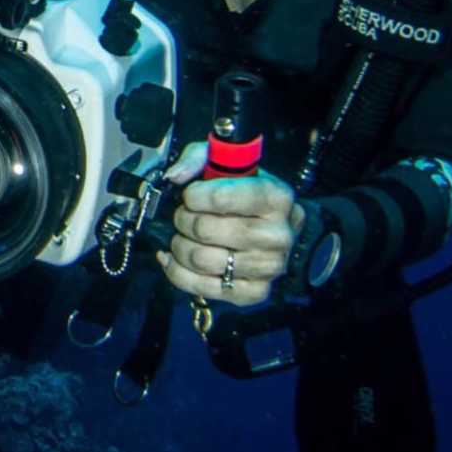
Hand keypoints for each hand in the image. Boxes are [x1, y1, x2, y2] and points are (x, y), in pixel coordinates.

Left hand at [156, 140, 304, 308]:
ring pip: (200, 260)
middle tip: (184, 215)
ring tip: (182, 235)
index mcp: (276, 197)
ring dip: (179, 245)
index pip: (222, 197)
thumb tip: (176, 176)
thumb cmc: (245, 192)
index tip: (190, 194)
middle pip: (205, 230)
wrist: (275, 228)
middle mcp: (277, 235)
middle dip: (183, 220)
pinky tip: (174, 257)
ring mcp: (268, 267)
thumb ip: (198, 158)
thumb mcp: (226, 163)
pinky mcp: (253, 292)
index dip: (194, 195)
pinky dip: (177, 271)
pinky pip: (200, 287)